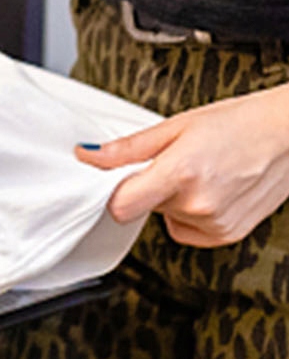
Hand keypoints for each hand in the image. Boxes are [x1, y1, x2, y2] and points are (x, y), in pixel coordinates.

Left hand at [78, 85, 288, 246]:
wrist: (286, 136)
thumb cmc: (237, 124)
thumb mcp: (175, 126)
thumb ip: (129, 148)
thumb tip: (90, 155)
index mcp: (181, 174)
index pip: (122, 205)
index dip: (111, 192)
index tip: (109, 177)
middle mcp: (199, 205)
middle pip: (145, 205)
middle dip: (148, 184)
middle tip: (170, 160)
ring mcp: (216, 224)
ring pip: (167, 216)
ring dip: (171, 198)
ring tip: (197, 171)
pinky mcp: (229, 235)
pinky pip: (188, 230)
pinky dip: (189, 214)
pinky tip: (207, 190)